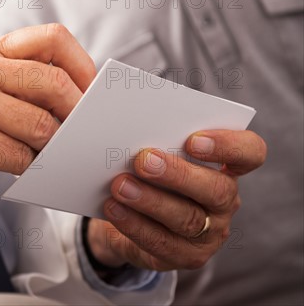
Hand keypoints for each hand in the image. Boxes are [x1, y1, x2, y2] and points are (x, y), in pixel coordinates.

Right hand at [0, 24, 96, 231]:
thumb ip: (19, 84)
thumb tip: (77, 100)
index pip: (50, 39)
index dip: (82, 66)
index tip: (91, 92)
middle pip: (52, 82)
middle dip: (76, 113)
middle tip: (79, 133)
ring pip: (41, 125)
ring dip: (52, 147)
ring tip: (47, 154)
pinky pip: (20, 155)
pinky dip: (31, 167)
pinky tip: (23, 168)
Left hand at [87, 129, 266, 270]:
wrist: (125, 217)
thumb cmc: (144, 172)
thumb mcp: (150, 150)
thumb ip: (147, 131)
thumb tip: (115, 106)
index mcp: (225, 166)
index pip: (249, 152)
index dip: (229, 145)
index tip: (193, 139)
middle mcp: (224, 200)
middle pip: (217, 189)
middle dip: (178, 174)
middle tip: (143, 160)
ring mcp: (210, 232)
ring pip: (187, 219)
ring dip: (150, 201)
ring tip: (120, 185)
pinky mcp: (186, 256)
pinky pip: (162, 243)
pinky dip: (134, 224)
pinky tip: (113, 208)